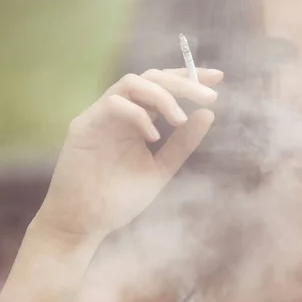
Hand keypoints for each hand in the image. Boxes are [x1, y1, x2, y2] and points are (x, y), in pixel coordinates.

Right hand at [33, 68, 222, 242]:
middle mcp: (120, 111)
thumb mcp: (161, 169)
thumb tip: (208, 113)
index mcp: (138, 119)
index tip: (217, 78)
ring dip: (162, 95)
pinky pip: (113, 103)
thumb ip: (182, 143)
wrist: (85, 224)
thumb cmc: (119, 199)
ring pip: (132, 82)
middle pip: (152, 77)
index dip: (189, 78)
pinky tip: (152, 137)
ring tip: (179, 120)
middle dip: (182, 83)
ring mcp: (100, 115)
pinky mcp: (83, 124)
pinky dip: (138, 115)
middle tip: (209, 96)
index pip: (163, 85)